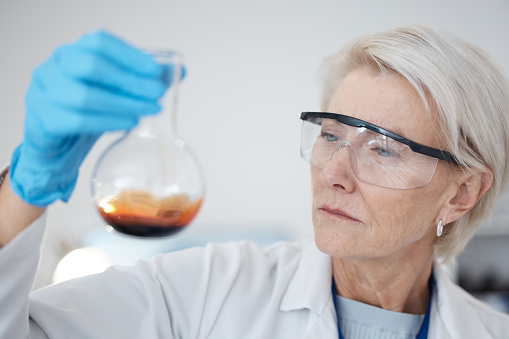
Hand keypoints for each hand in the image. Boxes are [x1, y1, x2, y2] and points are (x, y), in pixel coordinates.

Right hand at [10, 31, 167, 206]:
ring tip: (147, 112)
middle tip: (157, 95)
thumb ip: (142, 80)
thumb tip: (179, 72)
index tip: (156, 71)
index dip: (129, 55)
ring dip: (122, 104)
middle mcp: (52, 68)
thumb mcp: (113, 93)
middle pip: (91, 66)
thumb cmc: (86, 112)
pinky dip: (106, 122)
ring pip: (83, 95)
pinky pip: (75, 121)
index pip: (98, 42)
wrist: (56, 146)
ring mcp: (42, 94)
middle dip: (129, 81)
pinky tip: (127, 124)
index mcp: (71, 53)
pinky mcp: (43, 121)